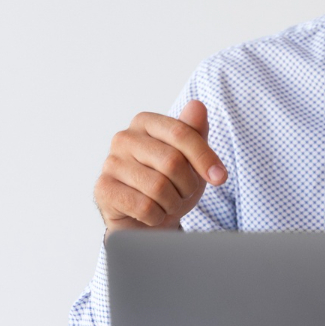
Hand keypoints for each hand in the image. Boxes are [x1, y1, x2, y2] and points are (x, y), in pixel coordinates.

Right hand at [93, 101, 227, 231]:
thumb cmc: (170, 184)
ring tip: (168, 203)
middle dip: (187, 185)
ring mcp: (110, 163)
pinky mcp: (103, 189)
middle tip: (184, 193)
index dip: (205, 158)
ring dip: (172, 203)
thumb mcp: (190, 158)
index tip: (220, 178)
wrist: (146, 219)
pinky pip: (144, 207)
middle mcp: (124, 138)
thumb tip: (197, 106)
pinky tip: (152, 214)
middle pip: (172, 161)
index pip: (182, 133)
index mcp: (145, 122)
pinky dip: (156, 216)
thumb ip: (195, 131)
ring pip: (158, 187)